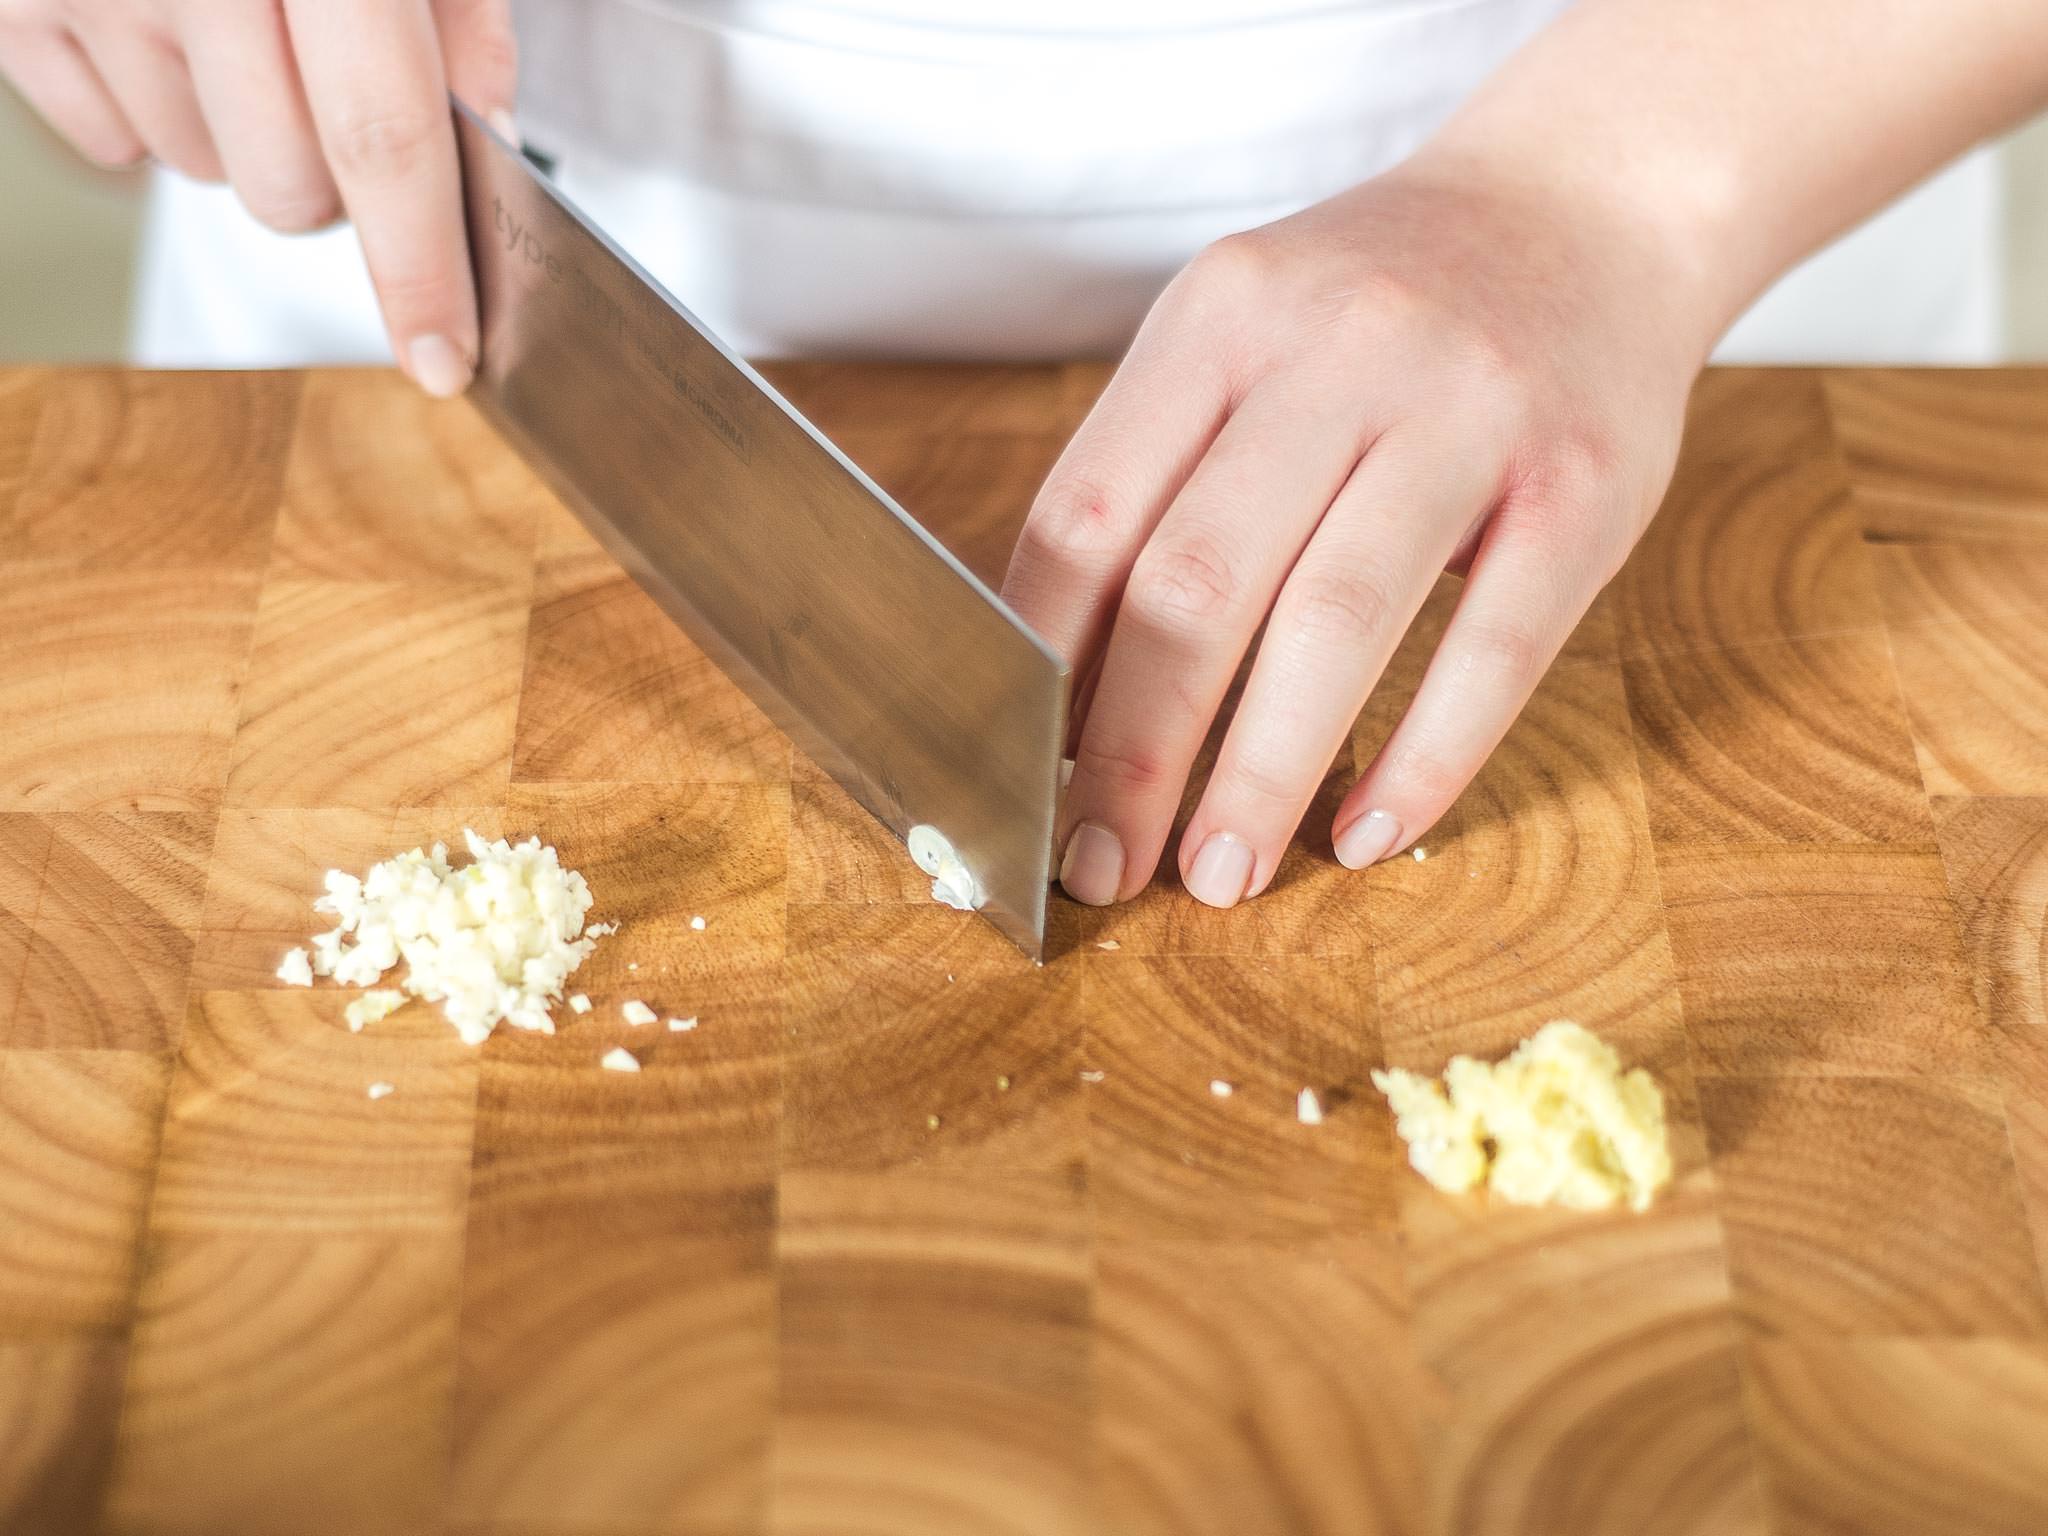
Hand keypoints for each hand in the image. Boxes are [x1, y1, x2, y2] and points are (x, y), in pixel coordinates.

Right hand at [0, 0, 516, 394]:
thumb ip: (458, 8)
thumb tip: (483, 126)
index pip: (383, 144)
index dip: (420, 271)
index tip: (443, 360)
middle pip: (290, 191)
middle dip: (333, 177)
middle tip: (324, 79)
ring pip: (202, 173)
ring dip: (239, 131)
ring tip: (231, 19)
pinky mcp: (5, 6)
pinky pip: (110, 139)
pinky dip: (149, 102)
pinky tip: (158, 20)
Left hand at [1001, 153, 1712, 907]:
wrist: (1583, 211)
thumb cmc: (1379, 316)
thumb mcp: (1244, 340)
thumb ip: (1157, 480)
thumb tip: (1062, 689)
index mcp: (1220, 319)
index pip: (1089, 515)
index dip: (1039, 667)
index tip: (1021, 777)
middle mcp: (1338, 351)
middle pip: (1196, 582)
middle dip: (1134, 751)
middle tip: (1104, 869)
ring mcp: (1469, 413)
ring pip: (1335, 619)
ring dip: (1260, 773)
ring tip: (1218, 876)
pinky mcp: (1585, 485)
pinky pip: (1496, 649)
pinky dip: (1423, 759)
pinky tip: (1366, 834)